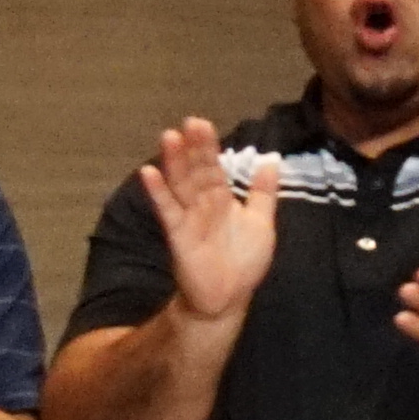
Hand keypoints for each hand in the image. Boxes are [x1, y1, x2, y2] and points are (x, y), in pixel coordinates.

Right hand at [139, 117, 278, 321]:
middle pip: (197, 171)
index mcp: (221, 199)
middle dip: (194, 148)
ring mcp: (188, 218)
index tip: (201, 123)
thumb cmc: (243, 261)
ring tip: (168, 136)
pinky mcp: (179, 236)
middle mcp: (202, 205)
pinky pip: (168, 211)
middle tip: (190, 122)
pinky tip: (148, 172)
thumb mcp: (261, 221)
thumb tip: (270, 160)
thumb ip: (263, 192)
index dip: (208, 147)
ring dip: (174, 162)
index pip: (213, 168)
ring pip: (181, 185)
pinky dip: (158, 192)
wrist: (228, 296)